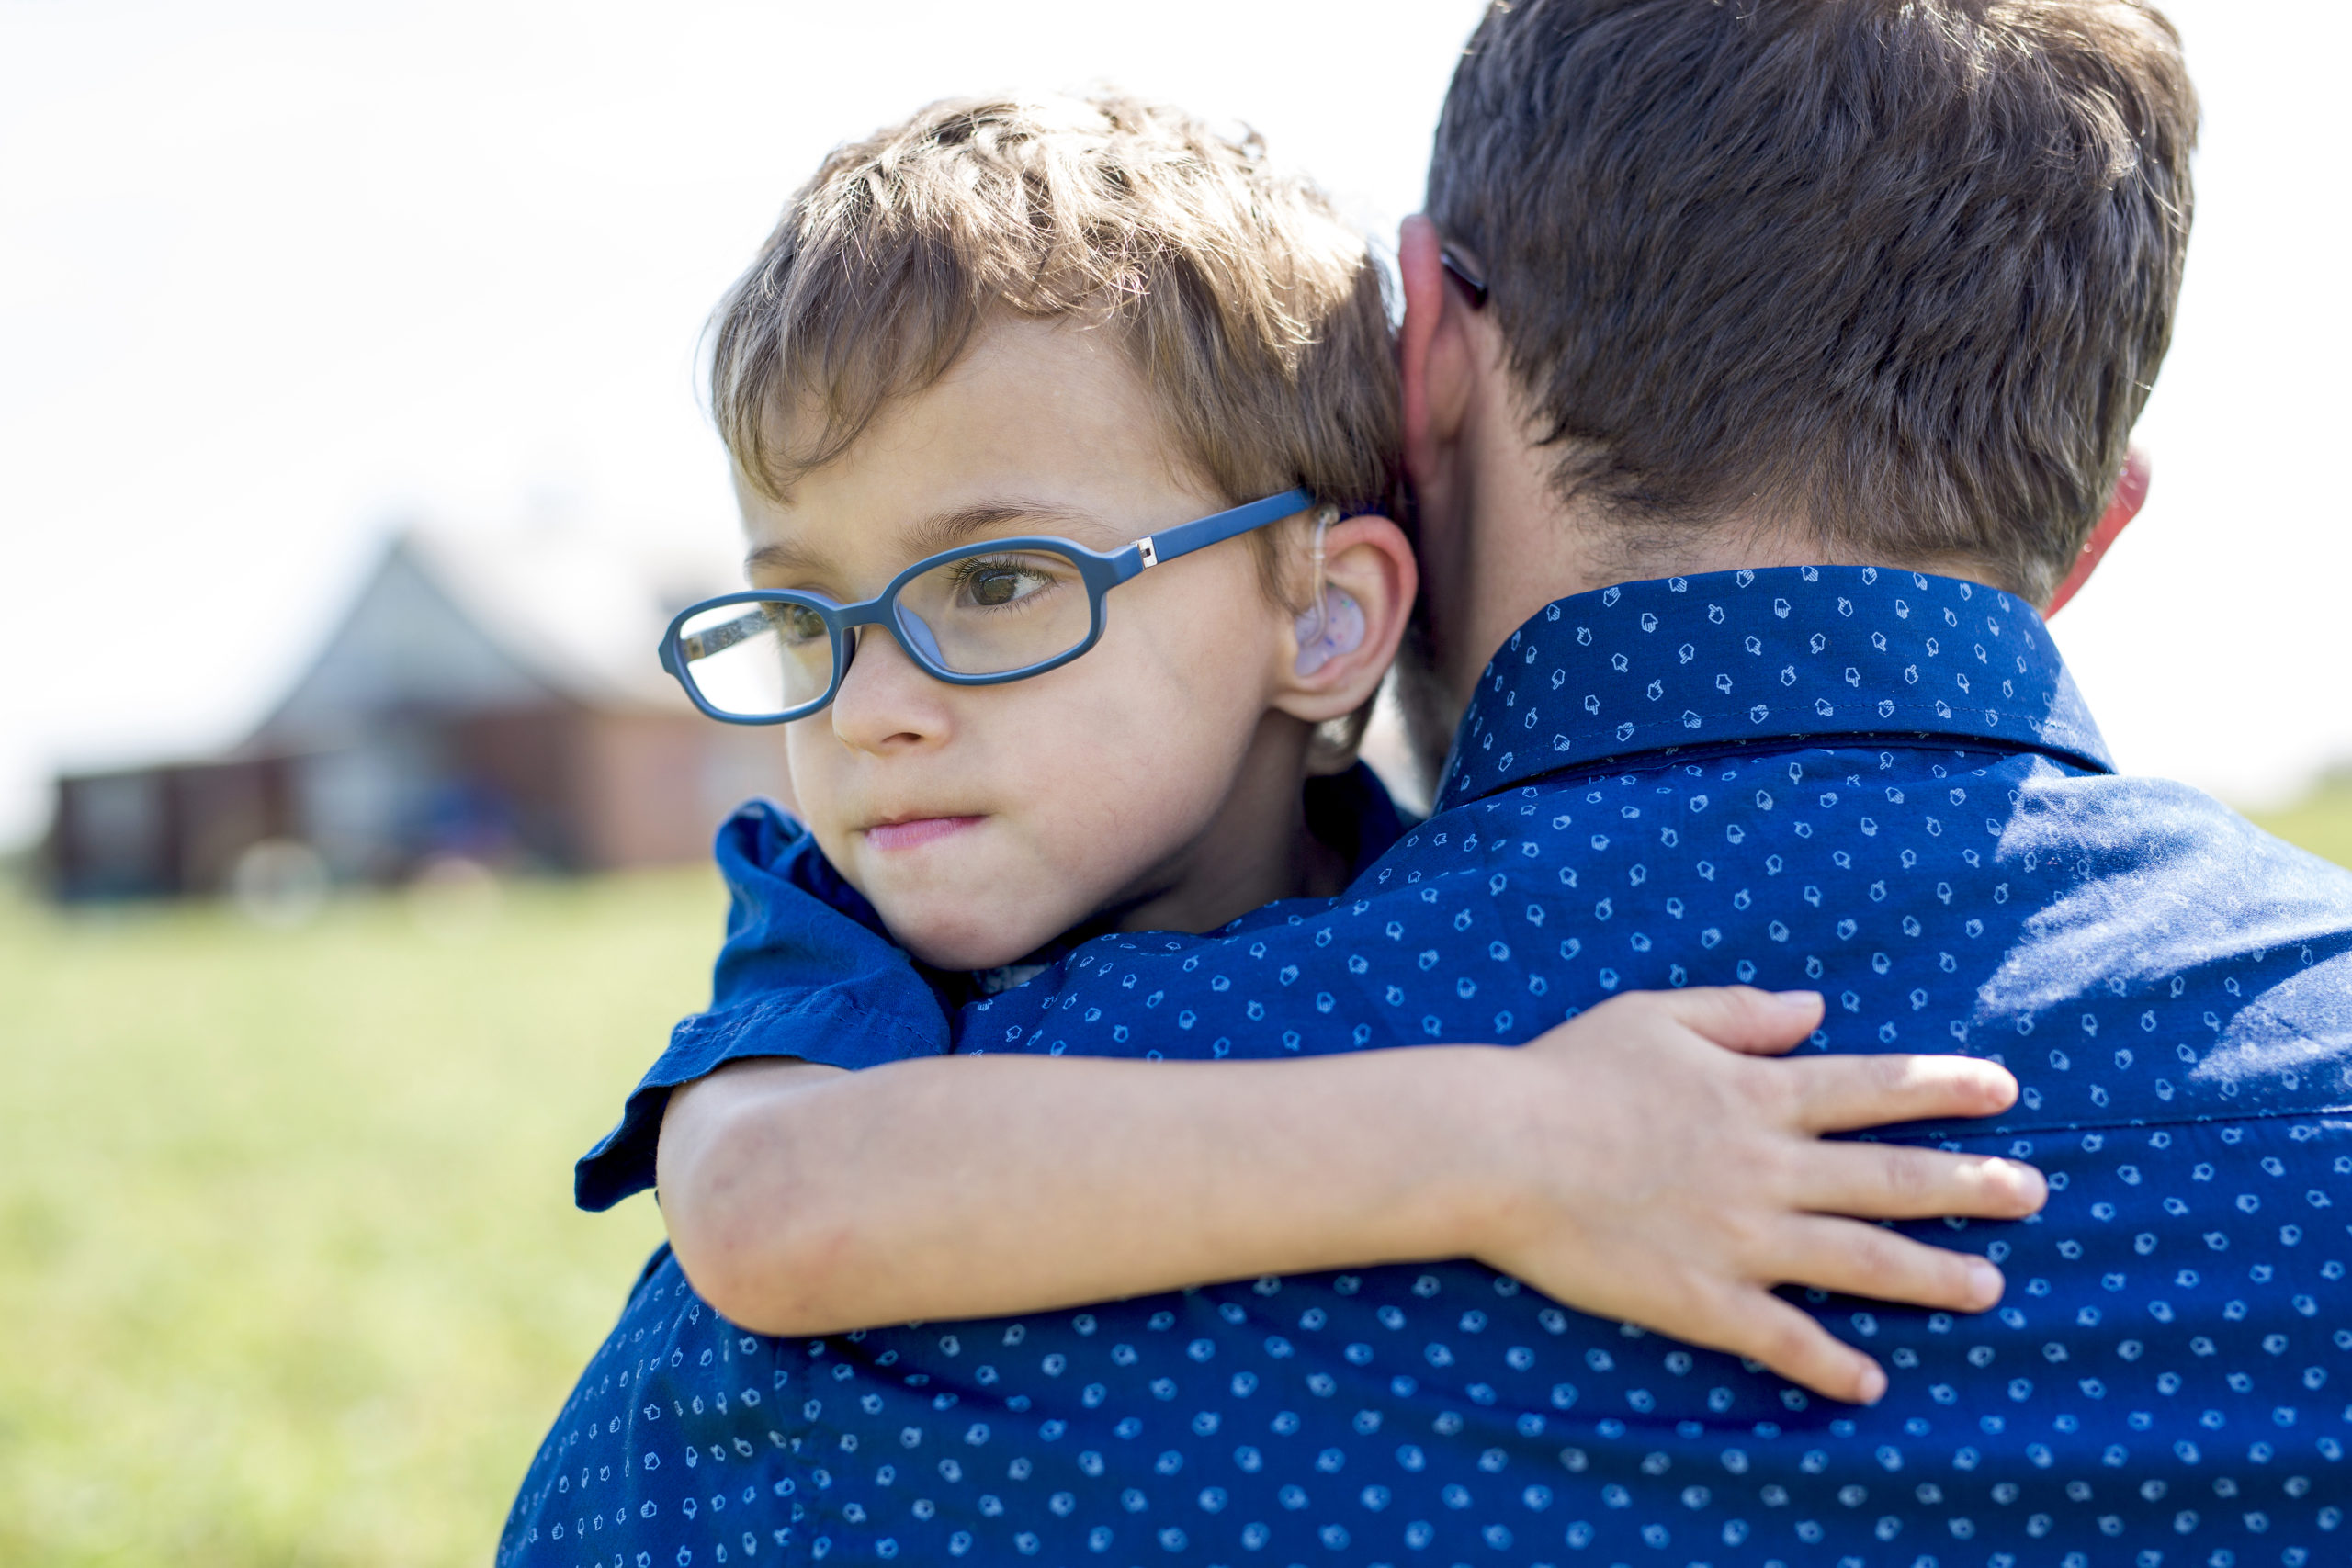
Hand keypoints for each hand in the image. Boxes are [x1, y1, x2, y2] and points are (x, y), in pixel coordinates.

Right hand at [1462, 987, 2043, 1403]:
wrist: (1498, 1148)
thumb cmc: (1567, 1074)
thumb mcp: (1655, 1016)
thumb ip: (1740, 1013)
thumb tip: (1814, 1010)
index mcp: (1757, 1095)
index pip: (1873, 1087)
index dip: (1943, 1087)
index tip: (2004, 1090)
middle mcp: (1767, 1168)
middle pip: (1891, 1179)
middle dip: (1971, 1185)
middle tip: (2034, 1192)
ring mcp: (1741, 1238)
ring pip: (1862, 1261)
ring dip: (1933, 1276)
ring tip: (1989, 1287)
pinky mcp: (1701, 1298)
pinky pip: (1782, 1339)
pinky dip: (1830, 1364)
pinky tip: (1872, 1383)